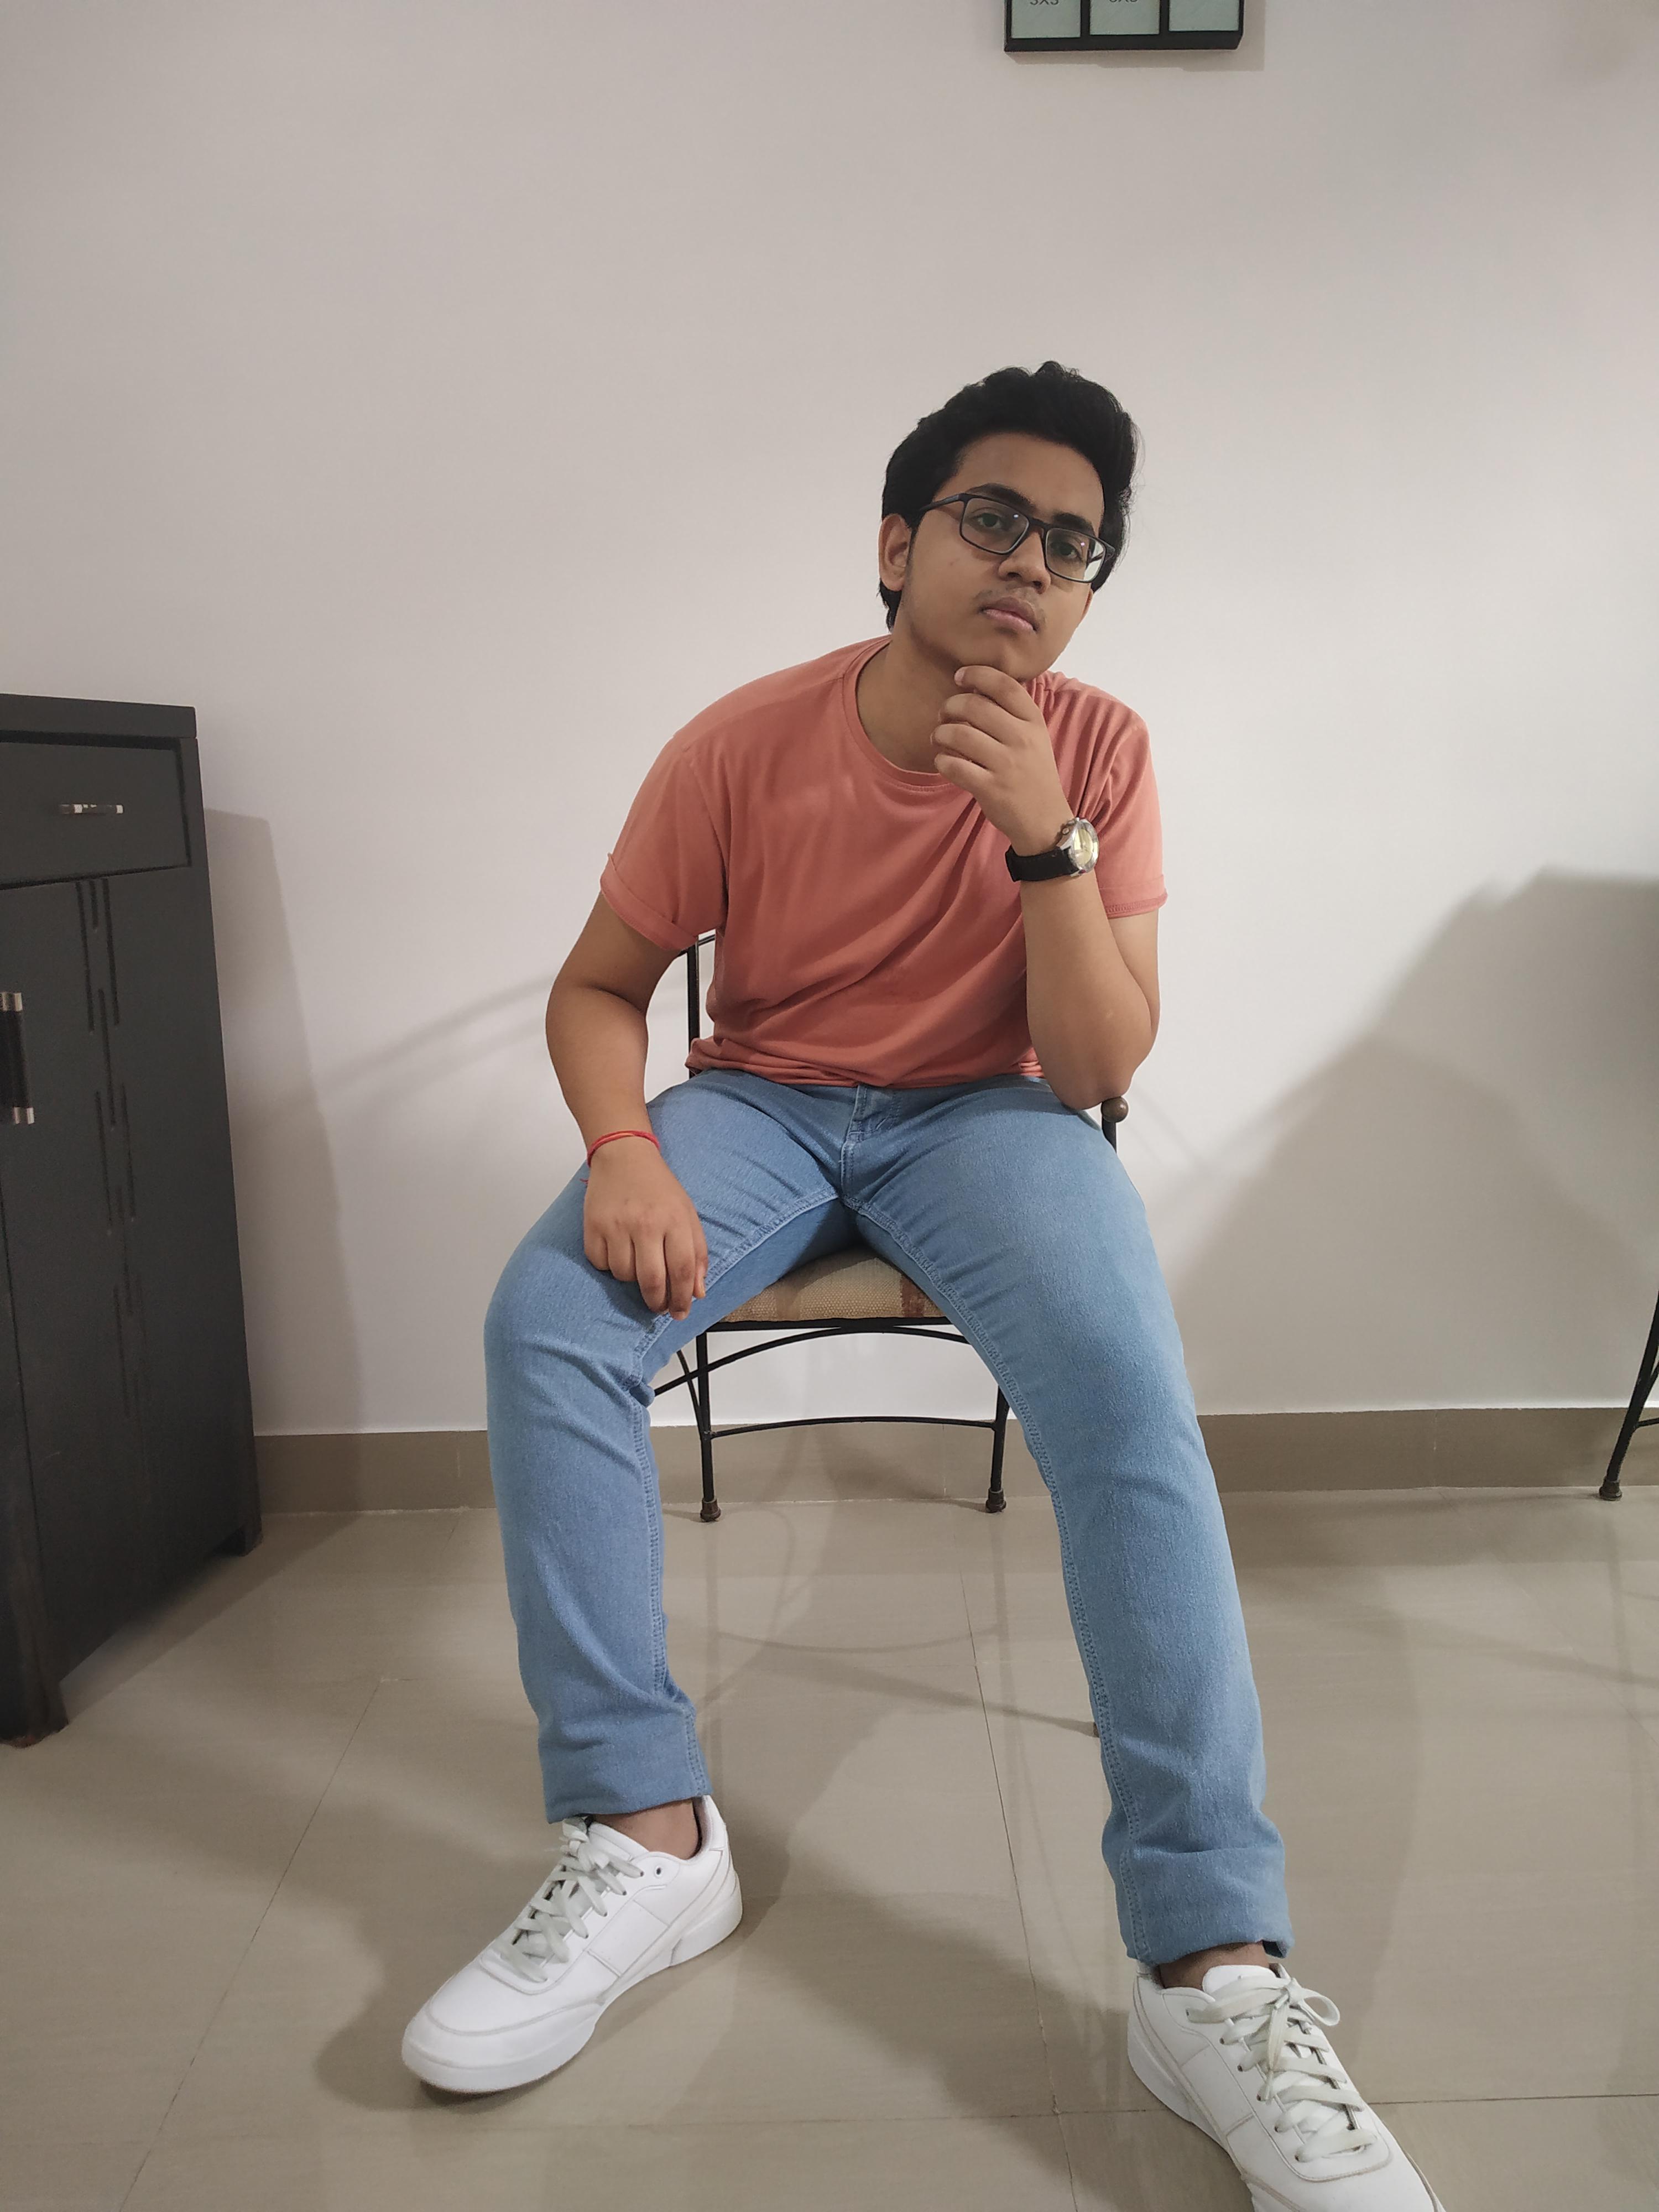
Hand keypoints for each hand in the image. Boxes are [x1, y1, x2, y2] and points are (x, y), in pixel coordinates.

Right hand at [582, 1141, 708, 1319]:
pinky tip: (617, 1250)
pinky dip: (609, 1265)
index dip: (682, 1297)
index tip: (680, 1312)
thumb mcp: (687, 1214)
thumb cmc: (659, 1188)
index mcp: (674, 1220)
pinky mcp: (593, 1225)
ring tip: (637, 1262)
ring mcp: (616, 1224)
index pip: (682, 1270)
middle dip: (657, 1301)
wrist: (625, 1155)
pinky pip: (600, 1264)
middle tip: (659, 1306)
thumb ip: (696, 1253)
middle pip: (652, 1280)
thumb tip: (698, 1293)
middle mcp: (645, 1223)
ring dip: (631, 1279)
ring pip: (624, 1275)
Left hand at [931, 664, 1073, 852]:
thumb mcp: (1035, 738)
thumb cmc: (1033, 775)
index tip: (959, 677)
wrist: (1045, 821)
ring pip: (959, 734)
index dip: (976, 674)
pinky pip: (954, 765)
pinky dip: (942, 760)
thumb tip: (973, 689)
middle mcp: (1021, 739)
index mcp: (1033, 722)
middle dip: (950, 706)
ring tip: (939, 738)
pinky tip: (944, 761)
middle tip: (944, 715)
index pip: (1004, 685)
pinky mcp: (990, 788)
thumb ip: (1011, 714)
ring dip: (941, 733)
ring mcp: (1006, 764)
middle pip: (974, 706)